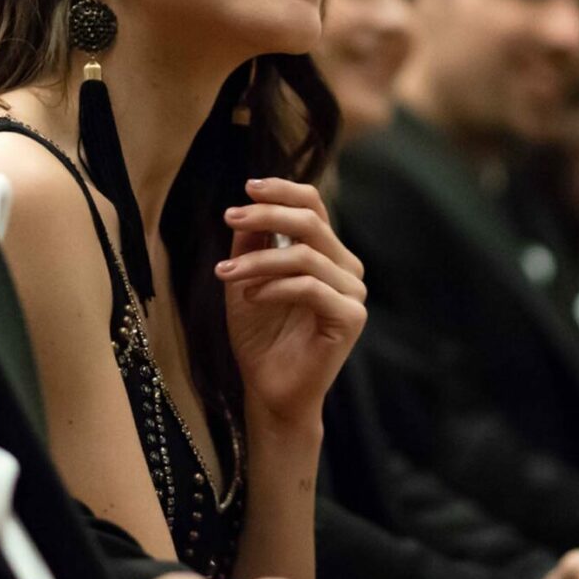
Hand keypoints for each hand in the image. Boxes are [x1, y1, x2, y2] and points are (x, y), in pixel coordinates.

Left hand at [216, 179, 367, 426]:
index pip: (313, 207)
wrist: (269, 390)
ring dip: (258, 261)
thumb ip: (252, 243)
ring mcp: (353, 293)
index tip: (247, 188)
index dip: (282, 191)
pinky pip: (310, 288)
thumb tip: (249, 203)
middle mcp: (345, 268)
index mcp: (327, 254)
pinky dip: (275, 287)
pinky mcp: (351, 317)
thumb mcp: (247, 279)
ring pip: (305, 256)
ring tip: (226, 274)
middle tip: (230, 217)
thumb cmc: (260, 337)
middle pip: (311, 223)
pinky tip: (249, 297)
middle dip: (267, 216)